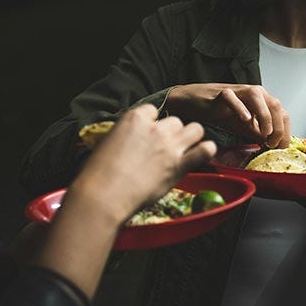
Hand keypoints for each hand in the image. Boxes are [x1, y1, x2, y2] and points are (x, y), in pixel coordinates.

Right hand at [70, 104, 216, 224]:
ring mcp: (170, 145)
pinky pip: (205, 150)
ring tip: (186, 148)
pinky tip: (203, 154)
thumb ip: (125, 136)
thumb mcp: (107, 142)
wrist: (104, 194)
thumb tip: (132, 141)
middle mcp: (155, 128)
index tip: (149, 134)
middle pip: (176, 121)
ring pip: (195, 129)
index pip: (153, 111)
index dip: (153, 123)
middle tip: (166, 146)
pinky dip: (206, 150)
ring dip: (191, 138)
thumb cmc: (98, 172)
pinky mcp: (180, 165)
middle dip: (173, 132)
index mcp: (134, 118)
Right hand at [163, 83, 290, 148]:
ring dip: (265, 116)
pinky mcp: (222, 93)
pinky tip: (245, 120)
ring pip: (258, 97)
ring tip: (265, 133)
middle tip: (272, 144)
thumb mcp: (244, 127)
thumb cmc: (221, 112)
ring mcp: (238, 91)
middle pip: (275, 105)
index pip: (282, 113)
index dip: (285, 132)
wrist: (196, 102)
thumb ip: (259, 134)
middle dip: (278, 127)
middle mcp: (254, 92)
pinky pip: (233, 98)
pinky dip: (240, 108)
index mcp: (262, 100)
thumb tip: (274, 146)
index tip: (281, 148)